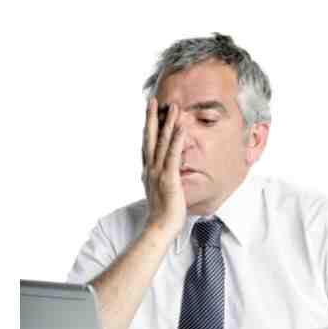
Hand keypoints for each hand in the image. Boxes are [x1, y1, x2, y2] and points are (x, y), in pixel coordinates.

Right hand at [141, 97, 186, 237]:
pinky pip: (173, 155)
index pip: (146, 144)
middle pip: (149, 138)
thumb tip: (164, 174)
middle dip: (151, 117)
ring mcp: (158, 173)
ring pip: (161, 143)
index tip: (148, 112)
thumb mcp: (159, 192)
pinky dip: (176, 140)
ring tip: (173, 107)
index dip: (147, 127)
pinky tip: (181, 128)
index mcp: (148, 171)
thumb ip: (160, 180)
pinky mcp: (168, 178)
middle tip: (152, 100)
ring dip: (167, 123)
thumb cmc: (162, 213)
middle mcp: (150, 168)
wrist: (159, 227)